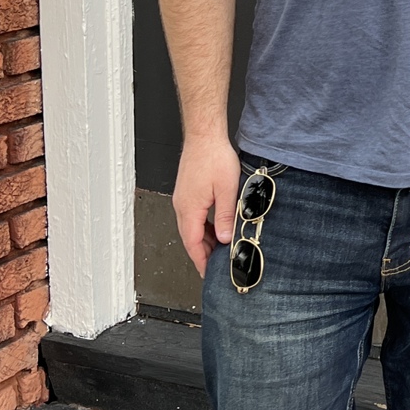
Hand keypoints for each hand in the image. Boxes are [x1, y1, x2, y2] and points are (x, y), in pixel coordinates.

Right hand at [172, 133, 240, 276]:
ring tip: (221, 248)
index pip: (192, 244)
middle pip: (190, 238)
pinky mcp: (188, 192)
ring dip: (204, 239)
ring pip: (192, 227)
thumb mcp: (227, 190)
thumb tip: (225, 238)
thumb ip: (225, 216)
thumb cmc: (213, 157)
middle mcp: (182, 205)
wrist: (204, 136)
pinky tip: (216, 227)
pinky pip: (193, 216)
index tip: (207, 273)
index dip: (200, 261)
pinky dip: (204, 226)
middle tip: (216, 264)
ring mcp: (183, 199)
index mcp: (190, 209)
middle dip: (203, 253)